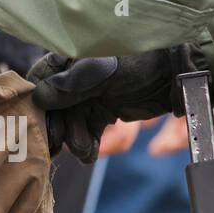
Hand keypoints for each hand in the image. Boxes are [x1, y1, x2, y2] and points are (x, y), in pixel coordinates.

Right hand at [28, 46, 200, 162]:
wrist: (175, 74)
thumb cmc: (140, 61)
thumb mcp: (105, 71)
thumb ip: (72, 85)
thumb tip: (40, 98)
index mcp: (70, 59)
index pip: (40, 79)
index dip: (38, 103)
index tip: (41, 122)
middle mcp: (73, 78)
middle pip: (52, 108)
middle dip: (58, 128)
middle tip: (61, 145)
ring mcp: (87, 97)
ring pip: (69, 124)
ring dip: (75, 140)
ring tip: (86, 149)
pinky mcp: (101, 113)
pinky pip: (86, 133)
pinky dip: (87, 145)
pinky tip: (92, 153)